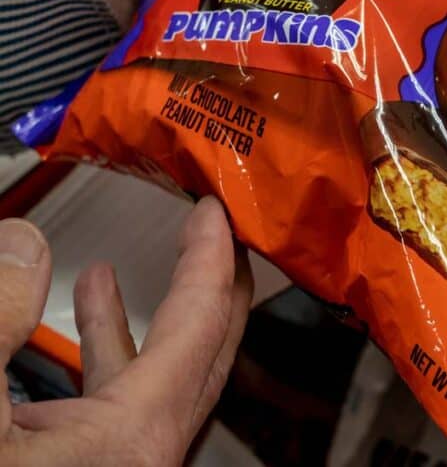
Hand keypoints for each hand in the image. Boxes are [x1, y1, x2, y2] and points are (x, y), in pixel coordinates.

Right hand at [0, 197, 253, 465]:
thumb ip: (0, 318)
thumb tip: (23, 245)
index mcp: (135, 435)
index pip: (200, 323)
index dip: (210, 258)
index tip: (214, 215)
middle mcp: (146, 452)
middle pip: (204, 350)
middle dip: (210, 287)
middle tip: (214, 238)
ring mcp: (124, 462)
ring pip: (151, 379)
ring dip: (134, 319)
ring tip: (107, 272)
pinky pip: (112, 402)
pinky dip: (101, 354)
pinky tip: (78, 325)